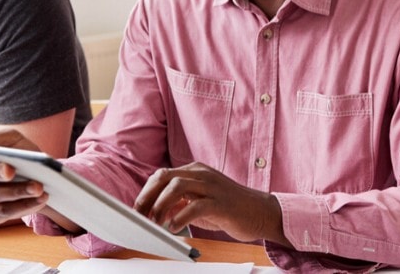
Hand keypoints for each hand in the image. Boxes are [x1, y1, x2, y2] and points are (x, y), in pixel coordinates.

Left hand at [134, 162, 289, 245]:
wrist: (261, 212)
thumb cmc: (230, 208)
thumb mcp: (201, 201)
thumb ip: (181, 202)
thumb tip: (157, 210)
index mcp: (196, 171)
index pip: (162, 175)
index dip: (146, 192)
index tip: (138, 210)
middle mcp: (202, 174)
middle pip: (165, 176)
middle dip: (147, 196)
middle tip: (140, 216)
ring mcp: (212, 186)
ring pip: (177, 186)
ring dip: (160, 206)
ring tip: (156, 223)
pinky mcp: (221, 203)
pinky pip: (195, 206)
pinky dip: (180, 217)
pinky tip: (175, 228)